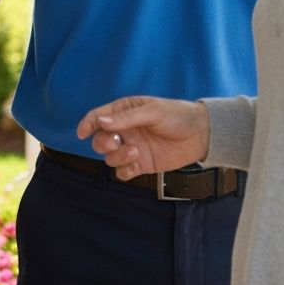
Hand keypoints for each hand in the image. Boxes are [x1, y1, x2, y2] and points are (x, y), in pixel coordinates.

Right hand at [76, 96, 209, 179]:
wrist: (201, 135)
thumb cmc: (177, 115)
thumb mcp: (152, 112)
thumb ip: (126, 118)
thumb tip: (100, 122)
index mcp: (124, 112)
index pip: (98, 117)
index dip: (87, 124)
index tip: (82, 133)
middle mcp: (125, 131)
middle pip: (100, 140)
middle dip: (104, 143)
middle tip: (117, 142)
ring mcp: (132, 148)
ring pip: (110, 158)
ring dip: (118, 157)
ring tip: (136, 153)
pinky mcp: (141, 164)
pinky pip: (123, 172)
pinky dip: (125, 171)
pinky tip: (136, 166)